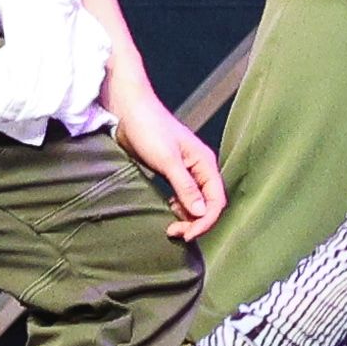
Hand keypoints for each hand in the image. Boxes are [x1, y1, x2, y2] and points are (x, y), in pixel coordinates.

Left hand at [111, 83, 226, 239]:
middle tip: (175, 232)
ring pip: (196, 202)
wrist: (129, 111)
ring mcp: (187, 170)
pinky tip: (168, 210)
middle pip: (208, 204)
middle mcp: (200, 168)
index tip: (186, 234)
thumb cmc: (149, 130)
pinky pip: (183, 196)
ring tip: (170, 226)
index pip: (216, 200)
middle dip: (195, 221)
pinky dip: (178, 208)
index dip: (205, 221)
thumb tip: (200, 213)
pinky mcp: (172, 172)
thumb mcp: (167, 160)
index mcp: (205, 163)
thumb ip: (185, 186)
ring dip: (187, 217)